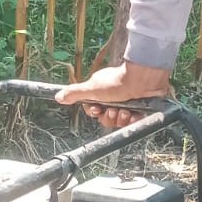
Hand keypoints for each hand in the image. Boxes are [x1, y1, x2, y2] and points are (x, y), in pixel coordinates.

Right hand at [55, 61, 170, 129]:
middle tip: (114, 109)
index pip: (94, 110)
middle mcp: (114, 97)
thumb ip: (75, 93)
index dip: (95, 113)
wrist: (143, 80)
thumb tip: (58, 96)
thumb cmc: (118, 81)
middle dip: (110, 117)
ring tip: (126, 110)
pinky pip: (134, 121)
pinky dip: (134, 119)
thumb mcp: (91, 88)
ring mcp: (128, 102)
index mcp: (101, 92)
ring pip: (120, 121)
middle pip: (106, 118)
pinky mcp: (141, 108)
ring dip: (122, 118)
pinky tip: (135, 113)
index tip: (98, 109)